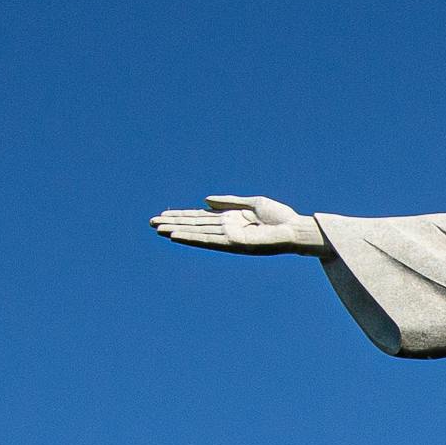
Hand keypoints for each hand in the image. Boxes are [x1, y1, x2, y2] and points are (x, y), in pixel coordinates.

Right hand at [150, 194, 324, 254]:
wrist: (295, 229)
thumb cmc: (280, 217)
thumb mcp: (252, 203)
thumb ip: (229, 202)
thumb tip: (205, 200)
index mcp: (230, 219)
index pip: (200, 217)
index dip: (181, 215)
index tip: (162, 214)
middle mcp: (226, 230)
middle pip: (194, 225)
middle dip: (173, 223)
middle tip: (150, 223)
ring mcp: (228, 238)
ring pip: (197, 233)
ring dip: (177, 231)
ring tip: (157, 229)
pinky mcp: (233, 244)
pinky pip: (209, 240)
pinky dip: (192, 238)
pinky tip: (176, 236)